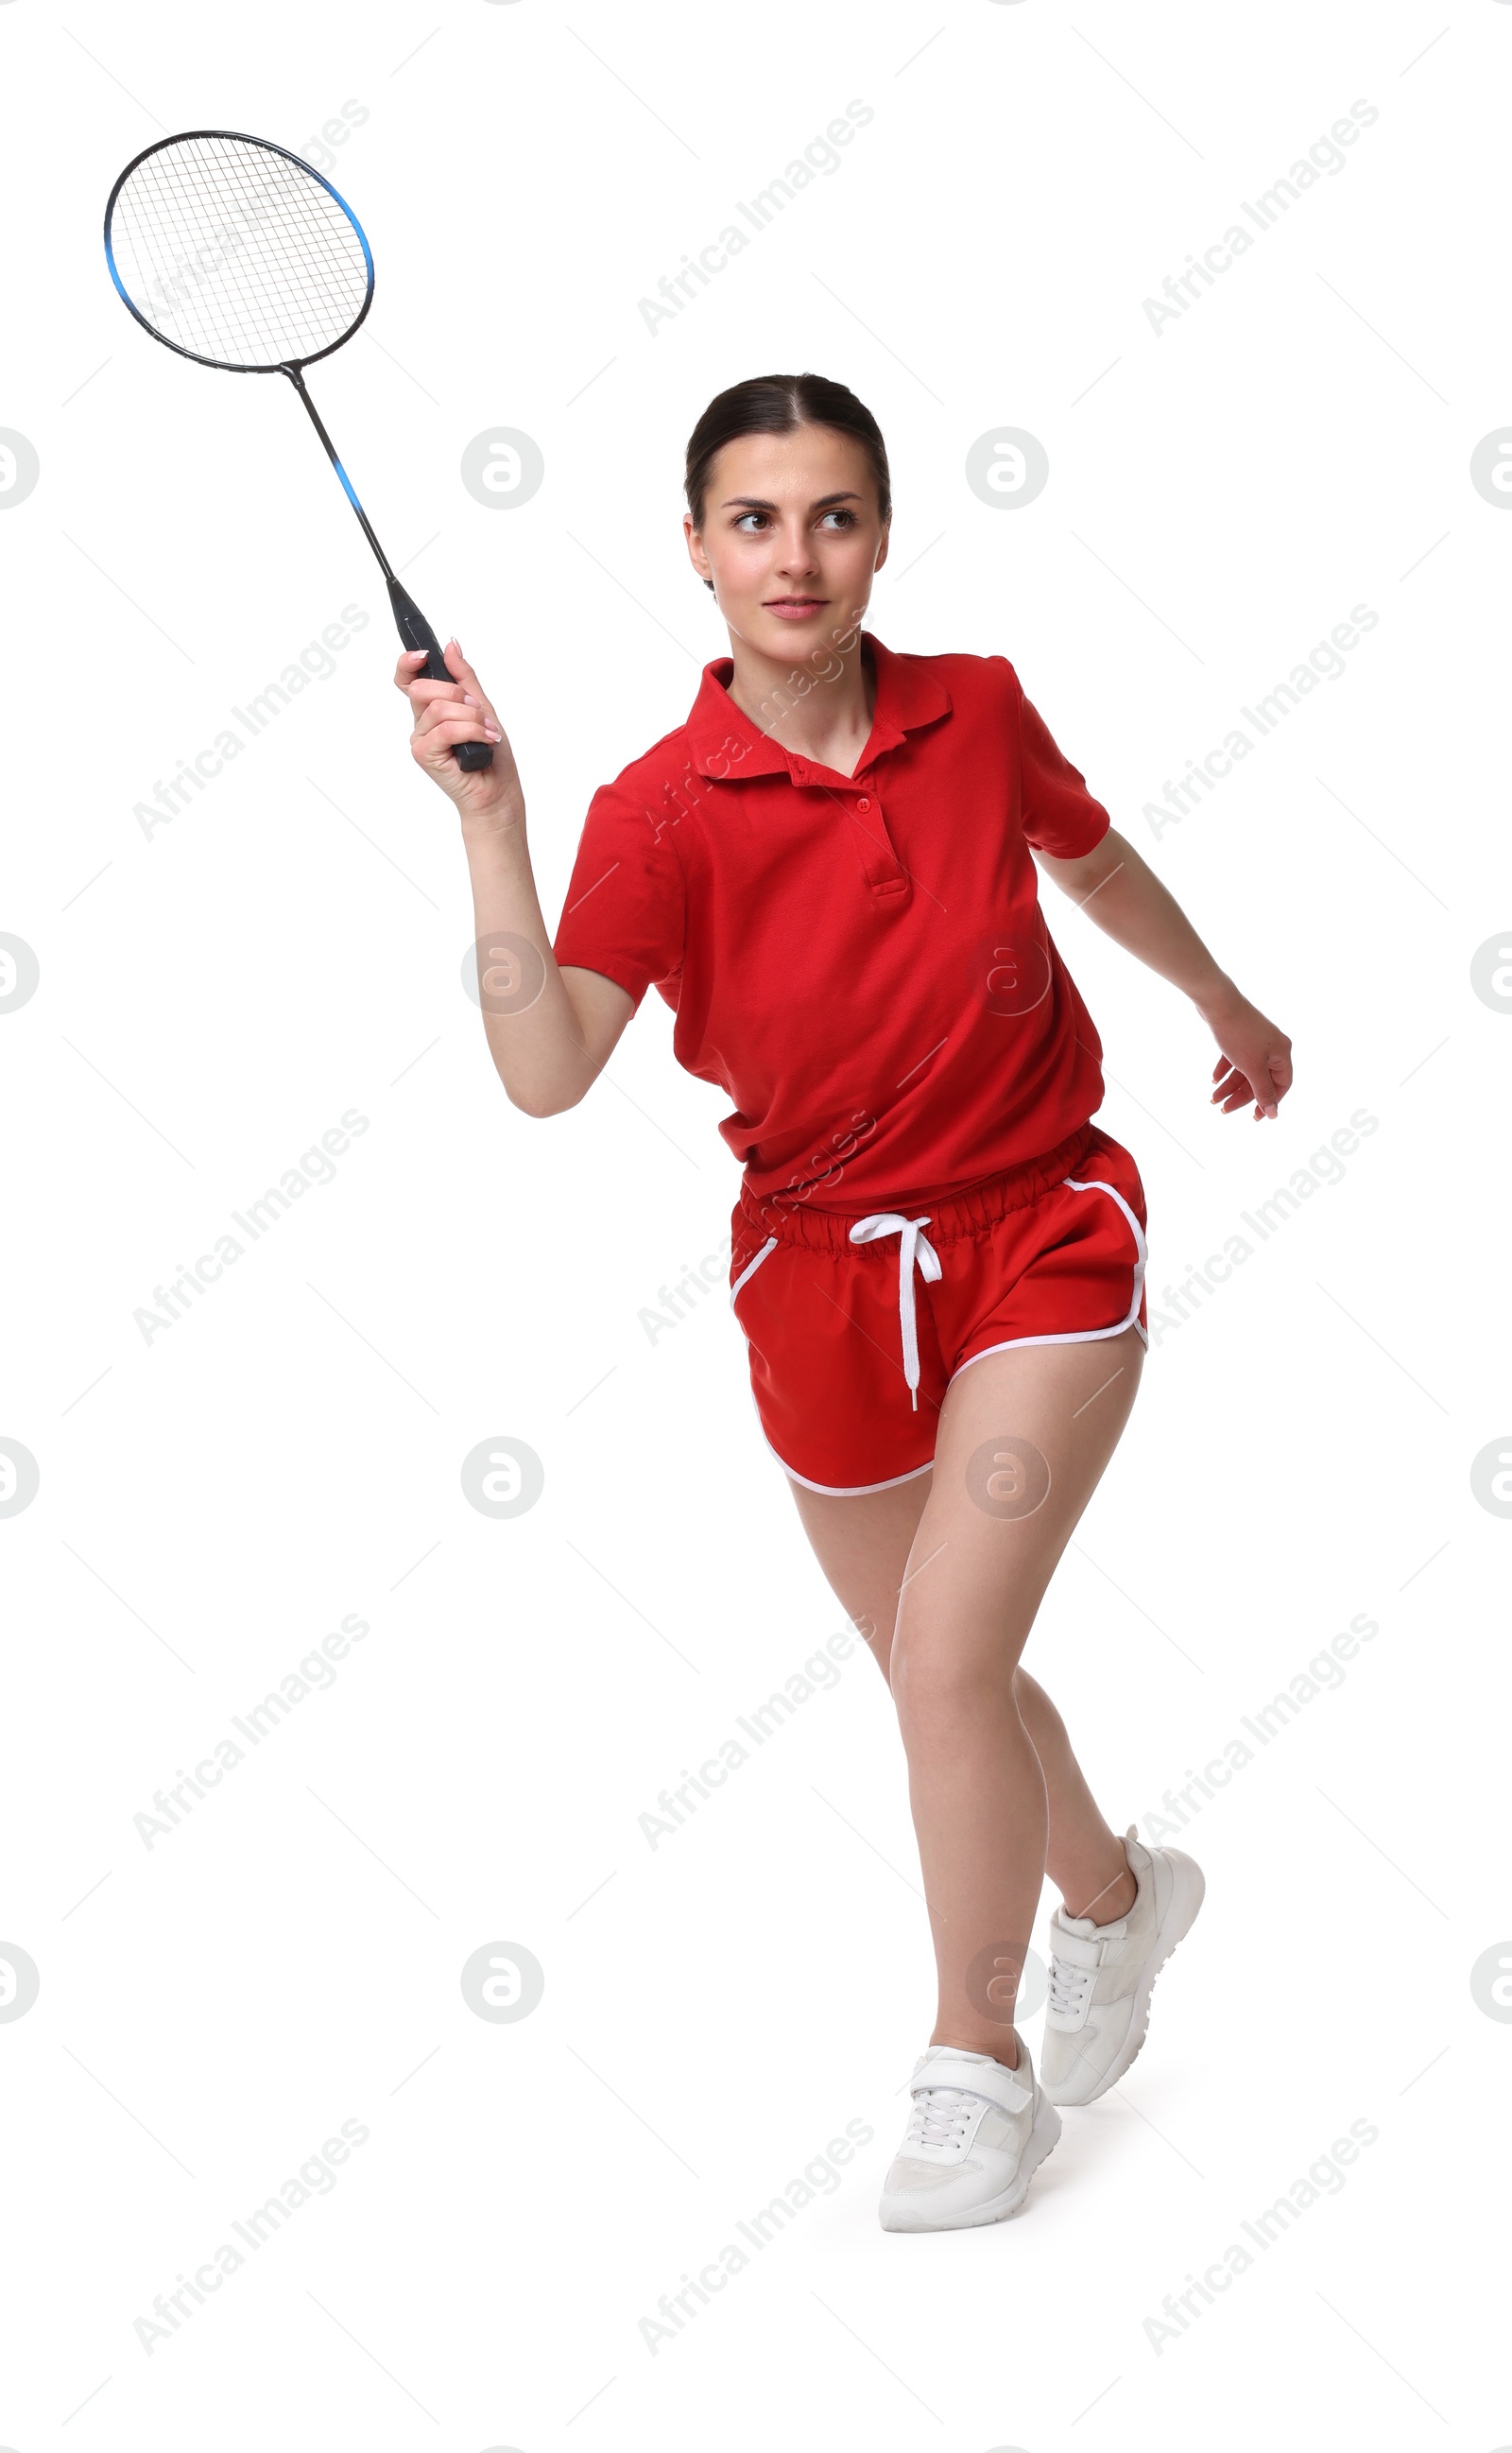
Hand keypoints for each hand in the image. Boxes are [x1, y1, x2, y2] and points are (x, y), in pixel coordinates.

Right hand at [394, 641, 521, 825]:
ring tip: (487, 731)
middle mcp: (422, 722)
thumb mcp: (482, 705)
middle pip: (423, 688)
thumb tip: (451, 645)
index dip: (408, 663)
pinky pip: (446, 729)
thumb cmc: (492, 755)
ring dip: (472, 717)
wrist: (498, 792)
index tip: (423, 655)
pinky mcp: (424, 755)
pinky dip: (471, 731)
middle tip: (478, 711)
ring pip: (439, 708)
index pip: (408, 679)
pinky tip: (485, 740)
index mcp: (431, 708)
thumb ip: (464, 676)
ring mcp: (421, 739)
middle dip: (458, 694)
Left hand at [1199, 985, 1292, 1119]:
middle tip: (1224, 1110)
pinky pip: (1235, 1059)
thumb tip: (1273, 1113)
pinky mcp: (1240, 1036)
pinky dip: (1225, 1070)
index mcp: (1281, 1053)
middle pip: (1260, 1079)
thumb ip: (1263, 1091)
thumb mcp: (1252, 1068)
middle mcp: (1272, 1047)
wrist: (1218, 1003)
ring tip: (1213, 1098)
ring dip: (1229, 1086)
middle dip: (1241, 1096)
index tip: (1254, 1116)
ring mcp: (1256, 1041)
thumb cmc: (1239, 1034)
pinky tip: (1213, 1080)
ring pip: (1245, 1071)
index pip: (1281, 1085)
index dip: (1270, 1102)